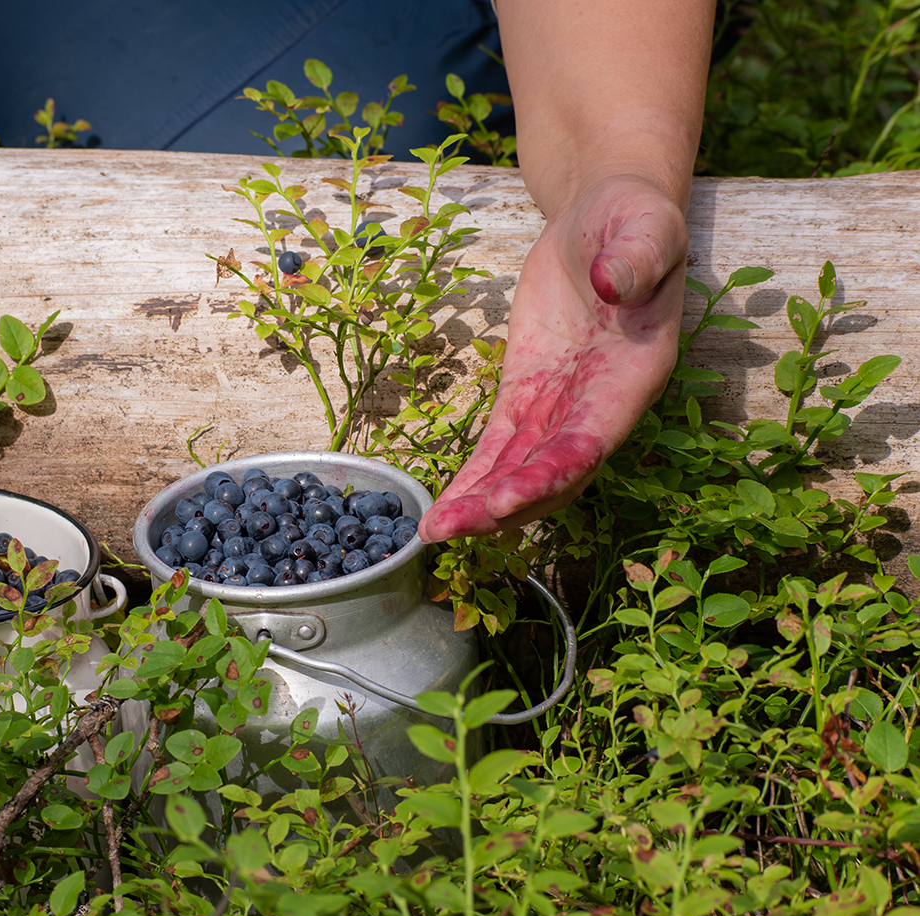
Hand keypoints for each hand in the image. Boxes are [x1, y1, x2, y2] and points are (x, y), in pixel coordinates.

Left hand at [419, 175, 688, 541]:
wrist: (607, 217)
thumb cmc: (636, 219)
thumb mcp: (646, 224)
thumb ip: (637, 255)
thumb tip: (614, 280)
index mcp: (633, 375)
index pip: (590, 440)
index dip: (549, 475)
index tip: (505, 500)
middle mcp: (600, 404)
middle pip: (552, 473)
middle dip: (504, 505)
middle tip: (450, 530)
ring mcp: (563, 404)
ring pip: (521, 469)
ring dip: (481, 504)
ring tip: (434, 532)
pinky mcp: (528, 392)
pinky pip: (500, 445)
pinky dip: (474, 477)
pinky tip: (443, 507)